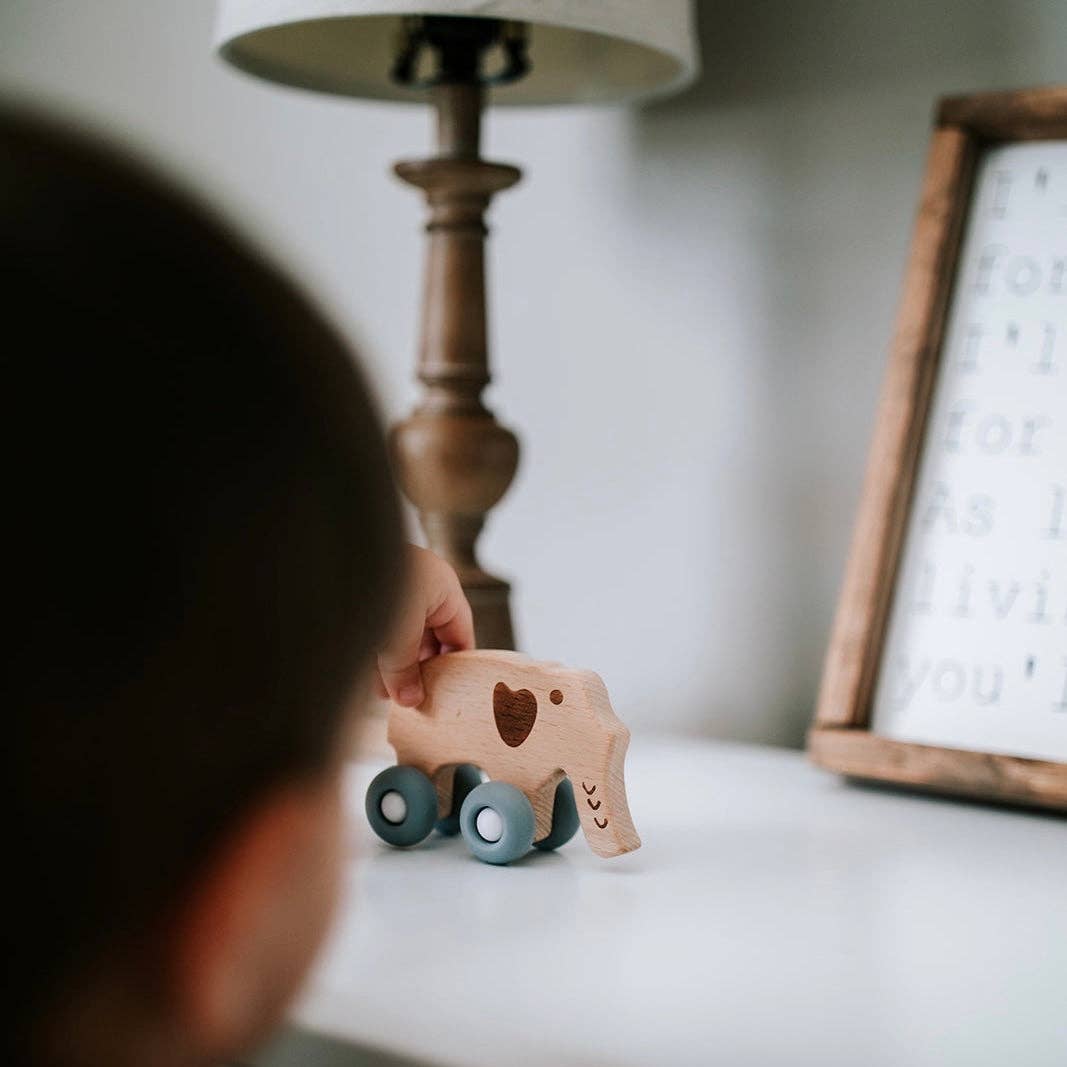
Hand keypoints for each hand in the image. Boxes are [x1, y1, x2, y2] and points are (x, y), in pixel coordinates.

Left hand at [376, 546, 474, 706]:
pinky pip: (376, 629)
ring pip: (398, 634)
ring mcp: (390, 587)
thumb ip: (405, 671)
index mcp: (441, 587)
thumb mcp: (399, 637)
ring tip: (381, 691)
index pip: (460, 634)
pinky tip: (363, 673)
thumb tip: (410, 699)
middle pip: (427, 637)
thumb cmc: (375, 584)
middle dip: (416, 669)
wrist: (323, 558)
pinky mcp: (361, 594)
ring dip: (391, 664)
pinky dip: (372, 651)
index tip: (448, 694)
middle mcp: (418, 585)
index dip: (456, 667)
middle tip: (408, 697)